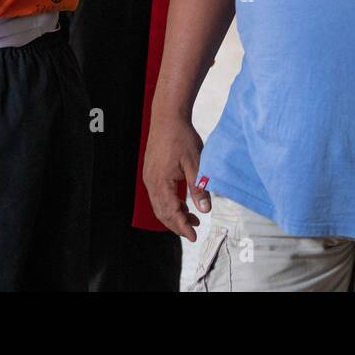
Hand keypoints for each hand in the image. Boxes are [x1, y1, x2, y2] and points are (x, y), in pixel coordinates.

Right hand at [142, 116, 205, 240]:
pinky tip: (183, 203)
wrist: (168, 118)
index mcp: (161, 182)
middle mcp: (151, 183)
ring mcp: (150, 177)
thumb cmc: (181, 137)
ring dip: (175, 214)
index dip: (182, 226)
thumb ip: (199, 188)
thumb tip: (205, 210)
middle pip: (162, 212)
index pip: (171, 212)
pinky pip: (159, 195)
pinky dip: (171, 203)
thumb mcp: (195, 163)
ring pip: (160, 204)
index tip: (194, 236)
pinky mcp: (152, 172)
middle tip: (193, 231)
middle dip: (178, 224)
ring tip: (193, 219)